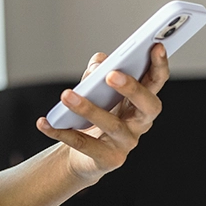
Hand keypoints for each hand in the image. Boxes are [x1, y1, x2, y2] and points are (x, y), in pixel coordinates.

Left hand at [35, 43, 168, 183]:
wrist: (84, 153)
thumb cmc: (96, 111)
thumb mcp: (96, 86)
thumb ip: (97, 70)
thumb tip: (98, 65)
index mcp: (142, 99)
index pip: (157, 80)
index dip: (160, 64)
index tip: (155, 45)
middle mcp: (141, 122)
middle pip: (148, 105)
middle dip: (132, 88)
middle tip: (110, 75)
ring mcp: (127, 143)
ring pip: (113, 125)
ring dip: (89, 108)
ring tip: (67, 95)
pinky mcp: (109, 160)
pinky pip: (84, 145)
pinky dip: (62, 132)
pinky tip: (45, 122)